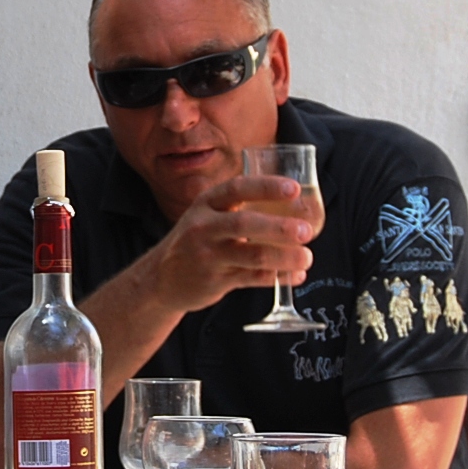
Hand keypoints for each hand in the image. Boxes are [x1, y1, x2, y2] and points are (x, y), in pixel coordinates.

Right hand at [143, 175, 314, 313]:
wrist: (161, 278)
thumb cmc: (197, 241)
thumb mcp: (208, 215)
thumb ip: (240, 206)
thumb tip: (294, 203)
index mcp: (205, 204)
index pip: (237, 189)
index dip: (266, 187)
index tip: (294, 189)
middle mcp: (203, 227)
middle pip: (244, 223)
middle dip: (278, 226)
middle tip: (306, 230)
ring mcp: (208, 256)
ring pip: (252, 255)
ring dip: (284, 257)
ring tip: (307, 258)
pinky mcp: (214, 281)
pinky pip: (252, 279)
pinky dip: (278, 277)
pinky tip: (296, 276)